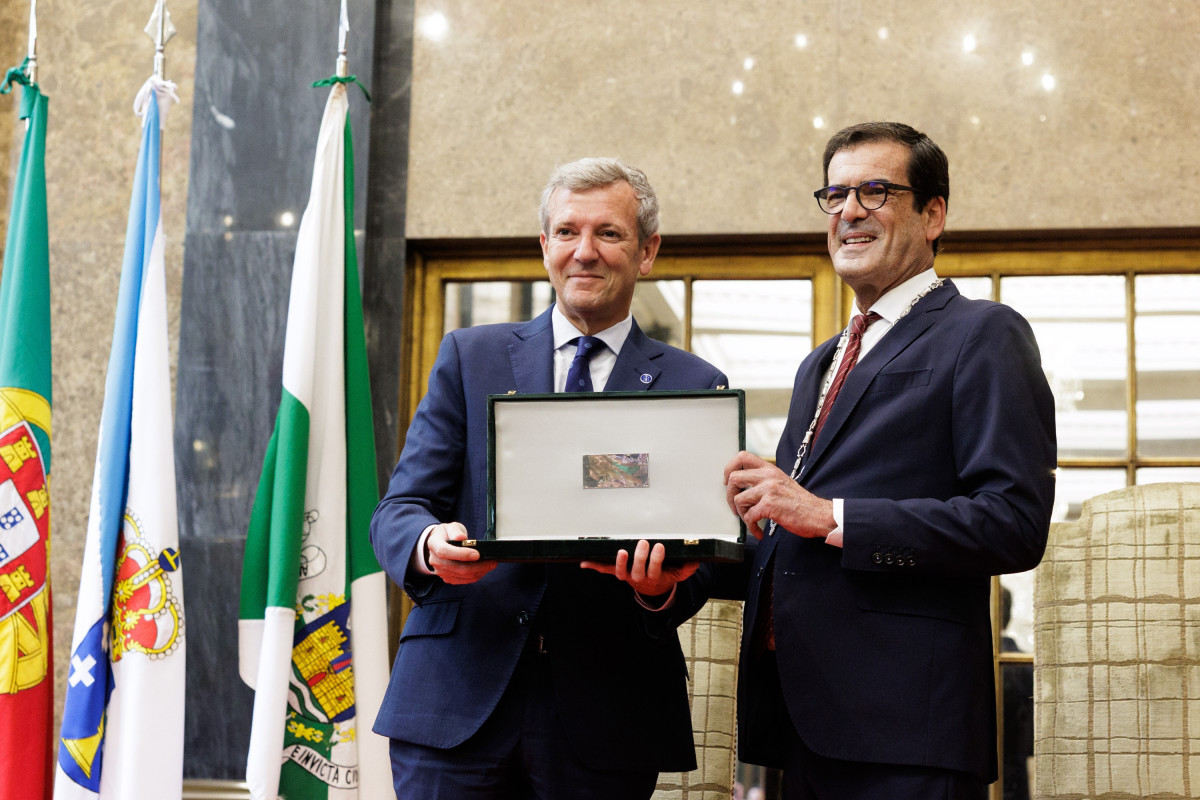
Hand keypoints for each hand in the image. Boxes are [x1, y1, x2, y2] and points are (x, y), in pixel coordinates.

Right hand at [425, 522, 497, 584]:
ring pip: (462, 576)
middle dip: (477, 566)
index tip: (477, 554)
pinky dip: (476, 575)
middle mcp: (435, 560)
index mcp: (434, 545)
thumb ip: (455, 531)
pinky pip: (464, 580)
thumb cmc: (446, 534)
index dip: (461, 554)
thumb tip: (462, 538)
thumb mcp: (450, 526)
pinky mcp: (448, 578)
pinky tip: (484, 569)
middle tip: (492, 561)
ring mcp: (441, 571)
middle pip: (457, 567)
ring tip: (491, 565)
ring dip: (479, 571)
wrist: (439, 543)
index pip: (445, 552)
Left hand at [581, 540, 699, 597]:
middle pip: (638, 571)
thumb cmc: (665, 574)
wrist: (653, 589)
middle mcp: (639, 578)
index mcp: (655, 577)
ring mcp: (627, 576)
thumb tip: (697, 558)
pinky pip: (605, 570)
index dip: (656, 559)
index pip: (656, 569)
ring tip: (620, 551)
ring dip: (619, 562)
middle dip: (641, 557)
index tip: (659, 546)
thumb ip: (688, 567)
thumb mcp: (679, 573)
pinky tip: (583, 562)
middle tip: (644, 543)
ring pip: (621, 572)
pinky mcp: (618, 573)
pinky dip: (594, 566)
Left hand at [723, 451, 834, 539]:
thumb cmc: (801, 503)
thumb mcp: (782, 482)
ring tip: (751, 520)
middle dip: (730, 495)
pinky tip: (759, 531)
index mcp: (770, 469)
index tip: (728, 481)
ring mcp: (769, 490)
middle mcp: (768, 476)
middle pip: (734, 478)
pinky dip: (751, 527)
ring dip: (741, 514)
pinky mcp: (770, 506)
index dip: (729, 468)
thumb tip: (744, 485)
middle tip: (736, 507)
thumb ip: (765, 480)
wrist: (819, 514)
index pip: (742, 457)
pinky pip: (749, 516)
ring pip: (738, 499)